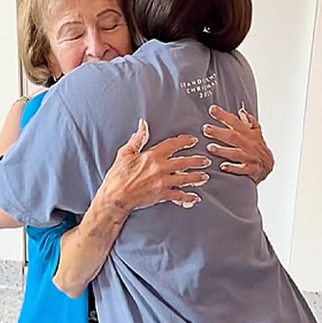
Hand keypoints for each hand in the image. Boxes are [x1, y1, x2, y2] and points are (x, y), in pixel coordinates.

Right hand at [95, 120, 211, 212]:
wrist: (115, 197)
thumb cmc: (118, 176)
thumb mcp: (125, 153)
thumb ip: (138, 139)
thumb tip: (143, 125)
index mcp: (152, 155)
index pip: (173, 144)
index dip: (185, 141)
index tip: (193, 140)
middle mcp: (160, 167)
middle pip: (184, 162)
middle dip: (197, 161)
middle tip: (206, 160)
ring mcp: (162, 182)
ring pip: (185, 178)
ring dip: (197, 177)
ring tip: (205, 177)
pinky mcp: (161, 195)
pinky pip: (179, 196)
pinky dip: (188, 197)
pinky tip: (195, 197)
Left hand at [201, 104, 273, 183]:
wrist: (269, 165)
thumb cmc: (259, 147)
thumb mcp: (256, 132)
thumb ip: (249, 121)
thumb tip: (242, 111)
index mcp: (248, 133)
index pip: (235, 122)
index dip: (224, 115)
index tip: (212, 109)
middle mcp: (249, 144)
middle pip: (233, 136)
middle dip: (219, 132)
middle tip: (206, 129)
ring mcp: (250, 157)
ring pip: (236, 153)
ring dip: (223, 150)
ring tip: (210, 148)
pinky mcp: (251, 169)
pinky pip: (242, 169)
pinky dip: (233, 168)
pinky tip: (223, 166)